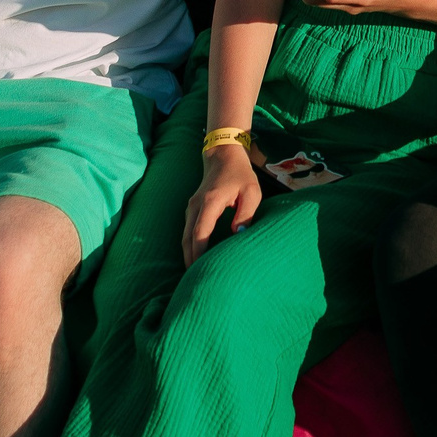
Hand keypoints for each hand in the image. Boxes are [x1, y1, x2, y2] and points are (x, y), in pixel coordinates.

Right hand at [181, 143, 261, 263]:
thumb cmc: (240, 174)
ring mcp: (191, 207)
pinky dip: (189, 245)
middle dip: (190, 260)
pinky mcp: (192, 209)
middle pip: (188, 238)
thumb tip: (238, 235)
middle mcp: (196, 205)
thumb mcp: (252, 192)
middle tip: (194, 281)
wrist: (223, 155)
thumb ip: (246, 214)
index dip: (199, 253)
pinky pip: (188, 231)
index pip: (200, 232)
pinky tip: (195, 258)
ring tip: (194, 274)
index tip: (200, 270)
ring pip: (185, 236)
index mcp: (210, 202)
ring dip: (188, 254)